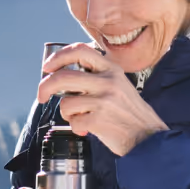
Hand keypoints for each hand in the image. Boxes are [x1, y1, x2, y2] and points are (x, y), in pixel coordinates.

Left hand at [38, 43, 168, 155]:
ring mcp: (104, 100)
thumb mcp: (118, 84)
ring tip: (81, 118)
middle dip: (44, 87)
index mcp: (111, 69)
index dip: (58, 57)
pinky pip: (73, 122)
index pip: (79, 50)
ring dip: (68, 114)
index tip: (47, 67)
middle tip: (41, 96)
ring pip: (66, 103)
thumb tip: (61, 75)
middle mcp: (108, 81)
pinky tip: (88, 129)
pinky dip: (77, 127)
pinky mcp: (100, 120)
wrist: (148, 138)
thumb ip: (96, 76)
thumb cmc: (129, 113)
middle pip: (62, 77)